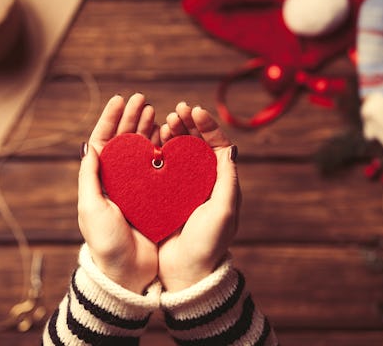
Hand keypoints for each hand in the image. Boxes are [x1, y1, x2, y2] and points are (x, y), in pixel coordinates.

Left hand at [78, 94, 158, 293]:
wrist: (128, 273)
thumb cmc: (106, 244)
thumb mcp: (91, 209)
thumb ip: (90, 177)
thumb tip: (89, 146)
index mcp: (98, 180)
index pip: (103, 141)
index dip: (110, 118)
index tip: (120, 99)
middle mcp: (117, 180)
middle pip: (123, 141)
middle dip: (131, 118)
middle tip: (143, 100)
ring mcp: (136, 187)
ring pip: (141, 150)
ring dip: (147, 129)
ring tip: (157, 112)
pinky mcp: (153, 196)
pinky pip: (157, 166)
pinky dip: (161, 148)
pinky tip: (167, 135)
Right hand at [158, 103, 240, 291]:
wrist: (185, 272)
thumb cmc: (208, 243)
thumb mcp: (224, 210)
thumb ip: (227, 178)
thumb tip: (229, 147)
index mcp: (221, 183)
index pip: (217, 146)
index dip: (208, 126)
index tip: (195, 111)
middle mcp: (203, 183)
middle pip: (198, 145)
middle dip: (189, 124)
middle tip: (176, 111)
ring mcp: (183, 188)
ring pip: (180, 152)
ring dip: (174, 134)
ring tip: (165, 121)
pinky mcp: (165, 195)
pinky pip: (163, 167)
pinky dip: (159, 150)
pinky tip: (153, 140)